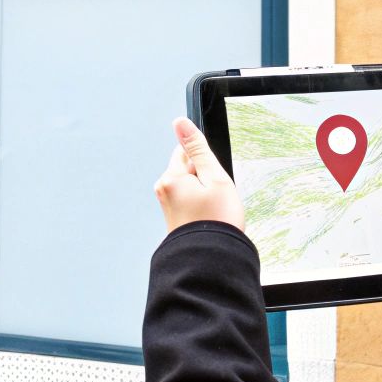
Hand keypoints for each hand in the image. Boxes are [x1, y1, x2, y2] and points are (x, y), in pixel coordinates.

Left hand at [154, 117, 244, 233]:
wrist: (212, 259)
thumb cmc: (217, 221)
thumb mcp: (214, 178)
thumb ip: (197, 148)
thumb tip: (180, 122)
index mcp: (171, 178)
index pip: (187, 152)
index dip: (206, 164)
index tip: (214, 181)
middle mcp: (164, 189)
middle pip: (188, 169)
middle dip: (205, 179)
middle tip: (217, 198)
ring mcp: (167, 204)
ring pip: (191, 186)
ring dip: (204, 194)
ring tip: (213, 211)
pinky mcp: (173, 216)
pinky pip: (189, 200)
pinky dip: (200, 206)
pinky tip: (208, 218)